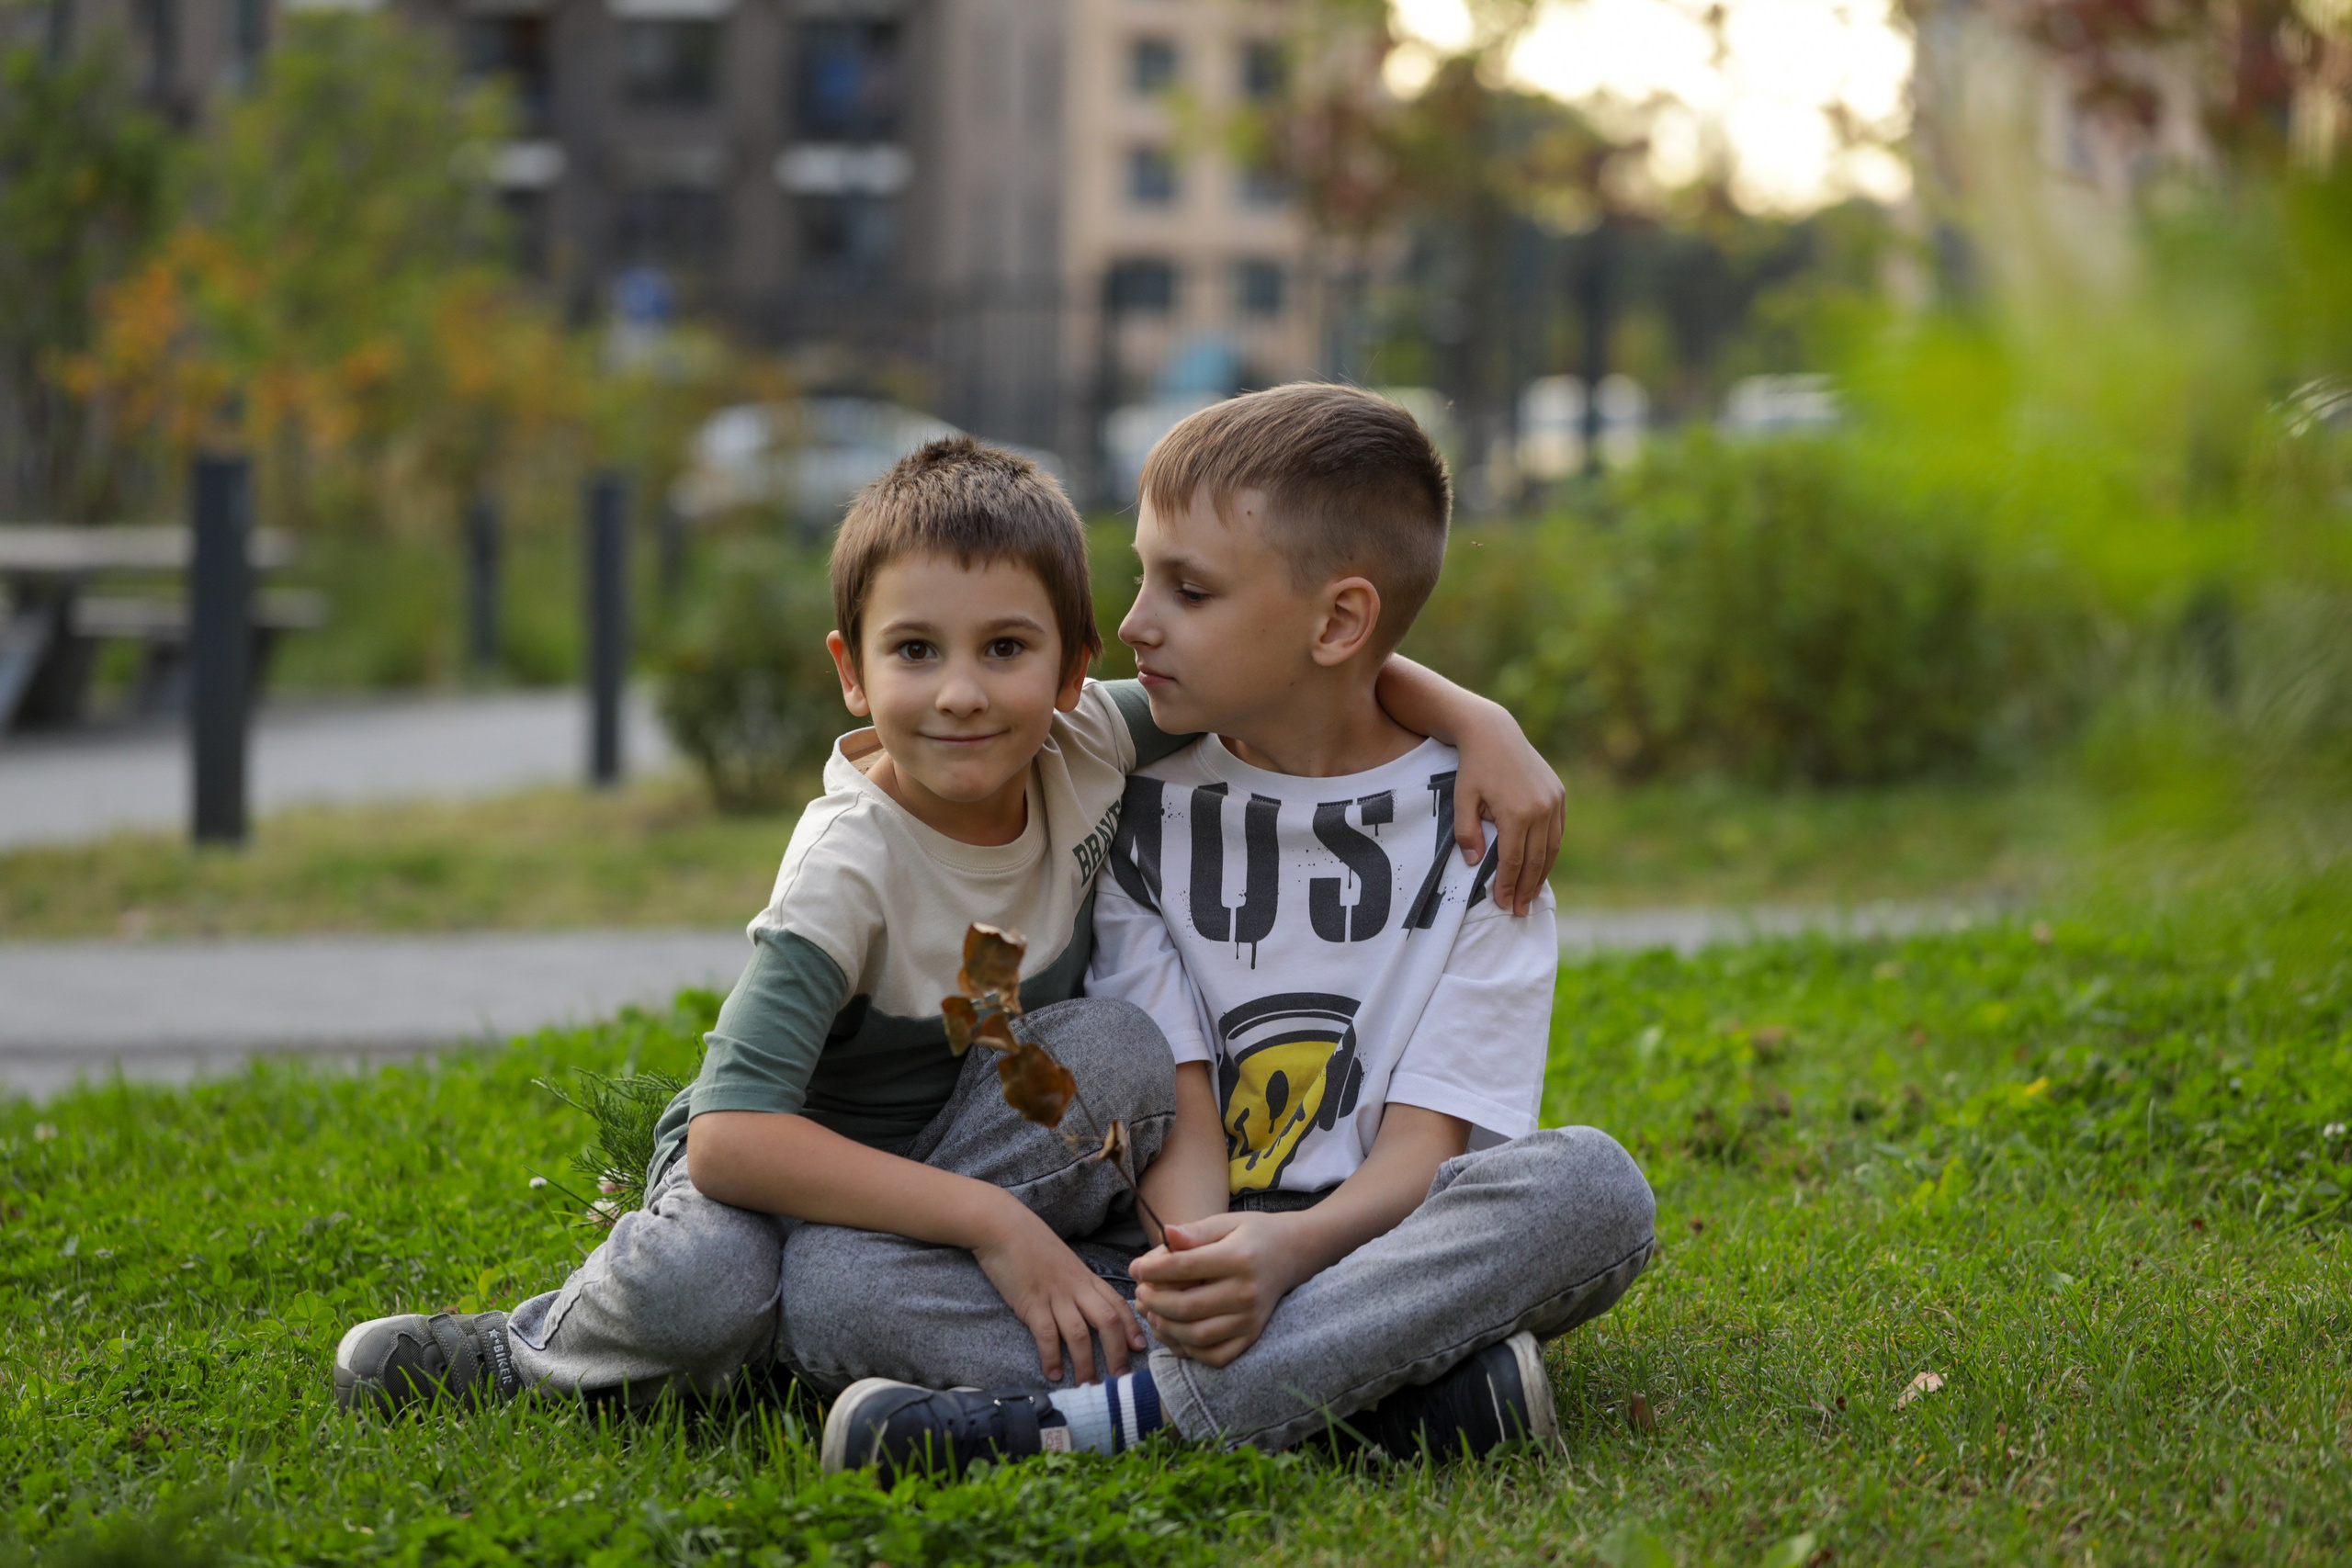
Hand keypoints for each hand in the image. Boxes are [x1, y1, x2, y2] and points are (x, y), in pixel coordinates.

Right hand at [971, 1200, 1144, 1383]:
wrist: (1002, 1226)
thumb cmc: (1031, 1244)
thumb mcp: (1063, 1262)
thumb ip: (1077, 1283)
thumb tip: (1085, 1306)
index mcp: (1086, 1277)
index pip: (1117, 1303)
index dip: (1131, 1327)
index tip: (1139, 1348)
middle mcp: (1076, 1287)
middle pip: (1107, 1322)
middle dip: (1117, 1352)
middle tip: (1119, 1377)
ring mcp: (1054, 1295)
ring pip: (1080, 1334)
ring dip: (1086, 1364)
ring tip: (1088, 1385)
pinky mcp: (1031, 1302)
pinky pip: (1047, 1334)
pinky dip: (1052, 1357)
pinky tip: (1053, 1374)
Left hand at [1129, 1212, 1308, 1367]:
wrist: (1291, 1253)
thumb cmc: (1251, 1235)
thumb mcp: (1226, 1222)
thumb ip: (1195, 1231)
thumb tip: (1166, 1234)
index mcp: (1239, 1258)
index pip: (1186, 1267)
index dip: (1153, 1269)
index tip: (1136, 1267)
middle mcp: (1247, 1292)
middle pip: (1187, 1306)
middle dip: (1154, 1301)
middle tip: (1140, 1294)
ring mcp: (1251, 1319)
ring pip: (1198, 1336)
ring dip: (1166, 1328)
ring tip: (1153, 1313)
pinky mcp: (1252, 1336)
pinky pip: (1215, 1356)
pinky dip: (1190, 1350)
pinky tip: (1176, 1332)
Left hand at [1451, 703, 1563, 916]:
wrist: (1494, 733)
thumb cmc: (1473, 768)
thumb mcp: (1462, 800)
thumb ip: (1467, 834)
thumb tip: (1474, 864)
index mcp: (1516, 813)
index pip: (1513, 861)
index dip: (1507, 885)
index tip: (1501, 904)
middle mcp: (1541, 809)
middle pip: (1536, 860)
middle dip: (1526, 888)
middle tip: (1518, 911)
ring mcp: (1554, 801)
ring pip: (1551, 848)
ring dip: (1542, 875)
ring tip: (1530, 895)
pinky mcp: (1559, 794)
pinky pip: (1557, 832)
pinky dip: (1550, 852)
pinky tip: (1541, 867)